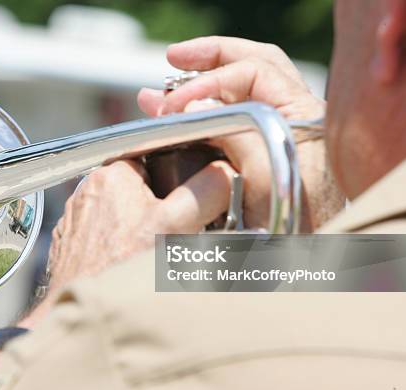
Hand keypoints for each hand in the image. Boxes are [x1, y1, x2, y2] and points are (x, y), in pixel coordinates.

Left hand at [18, 159, 233, 326]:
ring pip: (121, 215)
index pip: (154, 163)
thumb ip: (206, 192)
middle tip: (173, 237)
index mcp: (111, 174)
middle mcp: (86, 191)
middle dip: (159, 211)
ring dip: (140, 231)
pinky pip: (103, 236)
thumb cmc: (123, 269)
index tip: (184, 209)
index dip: (176, 185)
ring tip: (150, 256)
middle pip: (138, 190)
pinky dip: (118, 247)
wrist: (85, 317)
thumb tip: (226, 173)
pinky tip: (128, 267)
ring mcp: (75, 219)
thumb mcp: (176, 225)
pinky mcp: (70, 245)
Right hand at [138, 36, 343, 229]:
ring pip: (238, 88)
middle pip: (251, 65)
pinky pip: (228, 115)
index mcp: (304, 113)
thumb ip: (236, 134)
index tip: (177, 101)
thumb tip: (195, 104)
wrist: (305, 255)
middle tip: (173, 57)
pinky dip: (199, 110)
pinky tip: (173, 115)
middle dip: (209, 58)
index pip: (254, 72)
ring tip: (160, 93)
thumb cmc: (297, 224)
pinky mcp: (258, 149)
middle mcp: (293, 114)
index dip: (211, 80)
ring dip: (199, 84)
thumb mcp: (266, 179)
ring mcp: (275, 130)